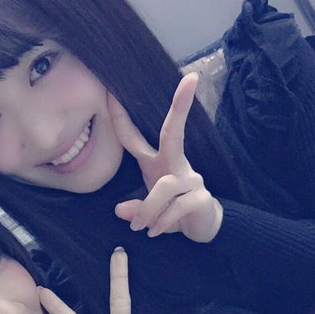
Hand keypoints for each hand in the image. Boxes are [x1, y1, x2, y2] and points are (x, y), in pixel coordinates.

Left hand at [109, 73, 222, 242]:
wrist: (203, 227)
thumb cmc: (173, 211)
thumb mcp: (150, 211)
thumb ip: (135, 209)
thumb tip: (120, 211)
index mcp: (158, 163)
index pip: (135, 138)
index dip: (121, 118)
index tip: (112, 92)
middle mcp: (176, 165)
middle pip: (174, 133)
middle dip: (180, 107)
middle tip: (189, 81)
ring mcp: (191, 180)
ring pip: (165, 186)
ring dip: (148, 208)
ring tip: (139, 227)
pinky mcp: (200, 198)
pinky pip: (177, 207)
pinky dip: (162, 222)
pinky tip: (154, 232)